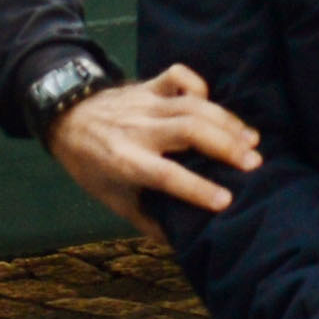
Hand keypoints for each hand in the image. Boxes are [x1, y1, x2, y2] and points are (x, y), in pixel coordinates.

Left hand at [49, 64, 261, 235]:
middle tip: (254, 163)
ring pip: (192, 105)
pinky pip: (177, 75)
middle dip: (225, 146)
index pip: (167, 176)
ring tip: (252, 140)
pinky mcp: (148, 85)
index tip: (227, 201)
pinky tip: (213, 102)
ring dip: (226, 121)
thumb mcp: (112, 199)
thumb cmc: (92, 165)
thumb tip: (182, 243)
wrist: (64, 117)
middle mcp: (138, 130)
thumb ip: (147, 220)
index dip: (197, 189)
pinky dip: (198, 84)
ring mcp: (145, 104)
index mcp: (126, 162)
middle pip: (188, 131)